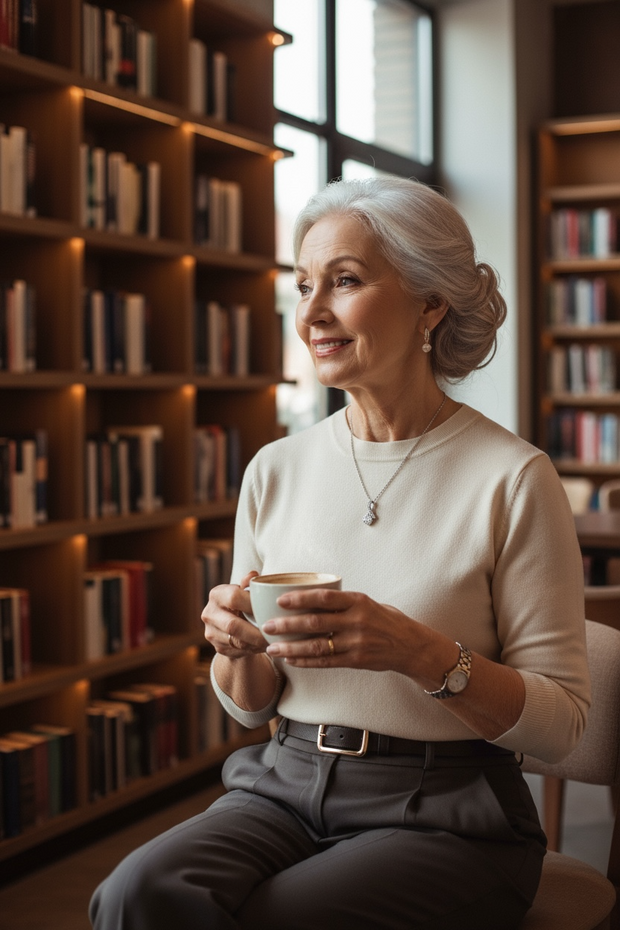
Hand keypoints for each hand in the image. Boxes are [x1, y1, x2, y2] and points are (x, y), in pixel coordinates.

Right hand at [202, 571, 267, 657]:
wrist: (233, 625)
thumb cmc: (244, 603)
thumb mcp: (247, 592)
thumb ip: (250, 584)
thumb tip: (254, 576)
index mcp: (217, 594)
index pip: (233, 597)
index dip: (252, 604)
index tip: (270, 609)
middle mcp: (209, 613)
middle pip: (232, 625)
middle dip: (256, 631)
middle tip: (274, 633)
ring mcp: (211, 632)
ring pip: (237, 642)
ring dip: (257, 643)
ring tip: (273, 641)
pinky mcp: (217, 648)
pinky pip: (238, 651)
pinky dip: (254, 649)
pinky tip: (265, 646)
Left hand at [262, 588, 428, 676]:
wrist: (411, 646)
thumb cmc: (386, 620)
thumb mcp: (368, 603)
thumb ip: (343, 603)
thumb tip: (310, 598)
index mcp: (358, 601)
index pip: (324, 597)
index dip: (300, 599)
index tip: (280, 600)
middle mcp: (356, 621)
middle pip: (315, 623)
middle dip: (288, 625)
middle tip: (267, 626)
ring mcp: (356, 643)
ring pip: (317, 646)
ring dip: (291, 648)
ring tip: (272, 648)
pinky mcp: (355, 660)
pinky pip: (326, 662)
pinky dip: (306, 661)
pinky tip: (291, 660)